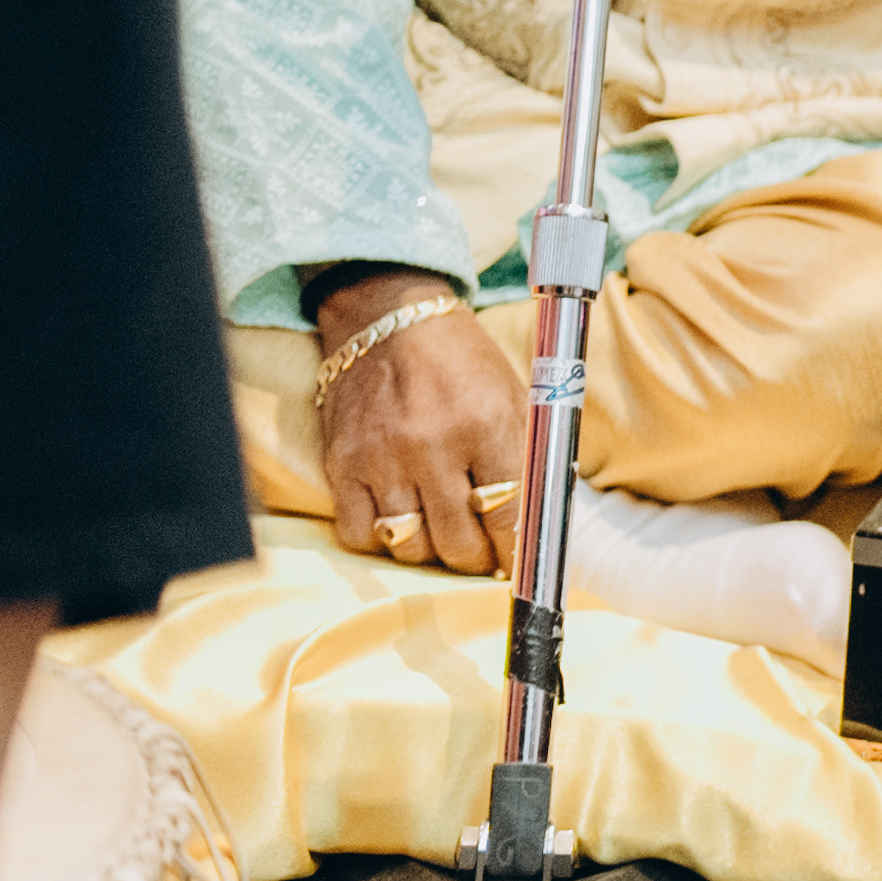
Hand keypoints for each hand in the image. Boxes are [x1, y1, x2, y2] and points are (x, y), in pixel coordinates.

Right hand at [311, 269, 529, 577]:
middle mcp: (432, 446)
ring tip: (441, 531)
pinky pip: (358, 533)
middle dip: (476, 559)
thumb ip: (526, 457)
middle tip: (481, 551)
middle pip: (457, 544)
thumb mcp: (513, 398)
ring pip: (408, 546)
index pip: (508, 517)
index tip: (517, 563)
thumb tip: (539, 522)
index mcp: (486, 426)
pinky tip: (397, 519)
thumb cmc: (462, 362)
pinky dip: (379, 538)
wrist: (388, 318)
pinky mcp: (342, 462)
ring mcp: (381, 458)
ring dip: (429, 550)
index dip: (516, 553)